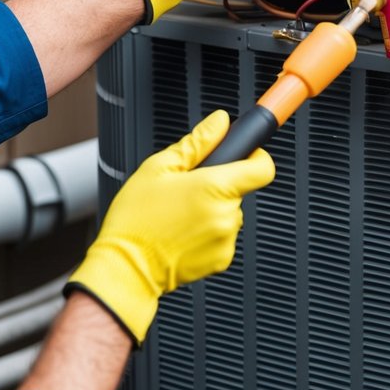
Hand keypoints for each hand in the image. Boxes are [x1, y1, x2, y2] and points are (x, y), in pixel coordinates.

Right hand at [64, 111, 273, 343]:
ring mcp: (226, 240)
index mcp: (215, 187)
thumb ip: (197, 141)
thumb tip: (219, 122)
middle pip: (238, 189)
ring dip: (212, 210)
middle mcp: (226, 215)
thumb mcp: (158, 168)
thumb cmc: (136, 219)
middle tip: (185, 191)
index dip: (256, 157)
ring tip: (178, 215)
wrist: (127, 267)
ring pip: (229, 213)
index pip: (263, 168)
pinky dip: (208, 233)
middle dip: (218, 186)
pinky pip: (222, 236)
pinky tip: (182, 234)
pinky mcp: (222, 260)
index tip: (244, 156)